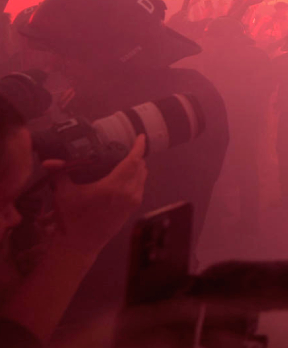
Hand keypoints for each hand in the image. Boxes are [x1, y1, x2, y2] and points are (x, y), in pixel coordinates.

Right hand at [42, 136, 147, 254]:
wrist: (79, 245)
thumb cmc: (70, 219)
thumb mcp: (63, 193)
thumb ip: (59, 173)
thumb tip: (49, 160)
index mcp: (114, 187)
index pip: (133, 161)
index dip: (139, 147)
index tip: (141, 136)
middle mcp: (128, 193)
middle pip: (140, 167)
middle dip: (136, 156)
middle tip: (126, 148)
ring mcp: (132, 202)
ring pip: (142, 178)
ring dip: (137, 168)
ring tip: (125, 161)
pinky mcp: (132, 209)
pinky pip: (140, 188)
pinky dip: (136, 179)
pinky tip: (125, 177)